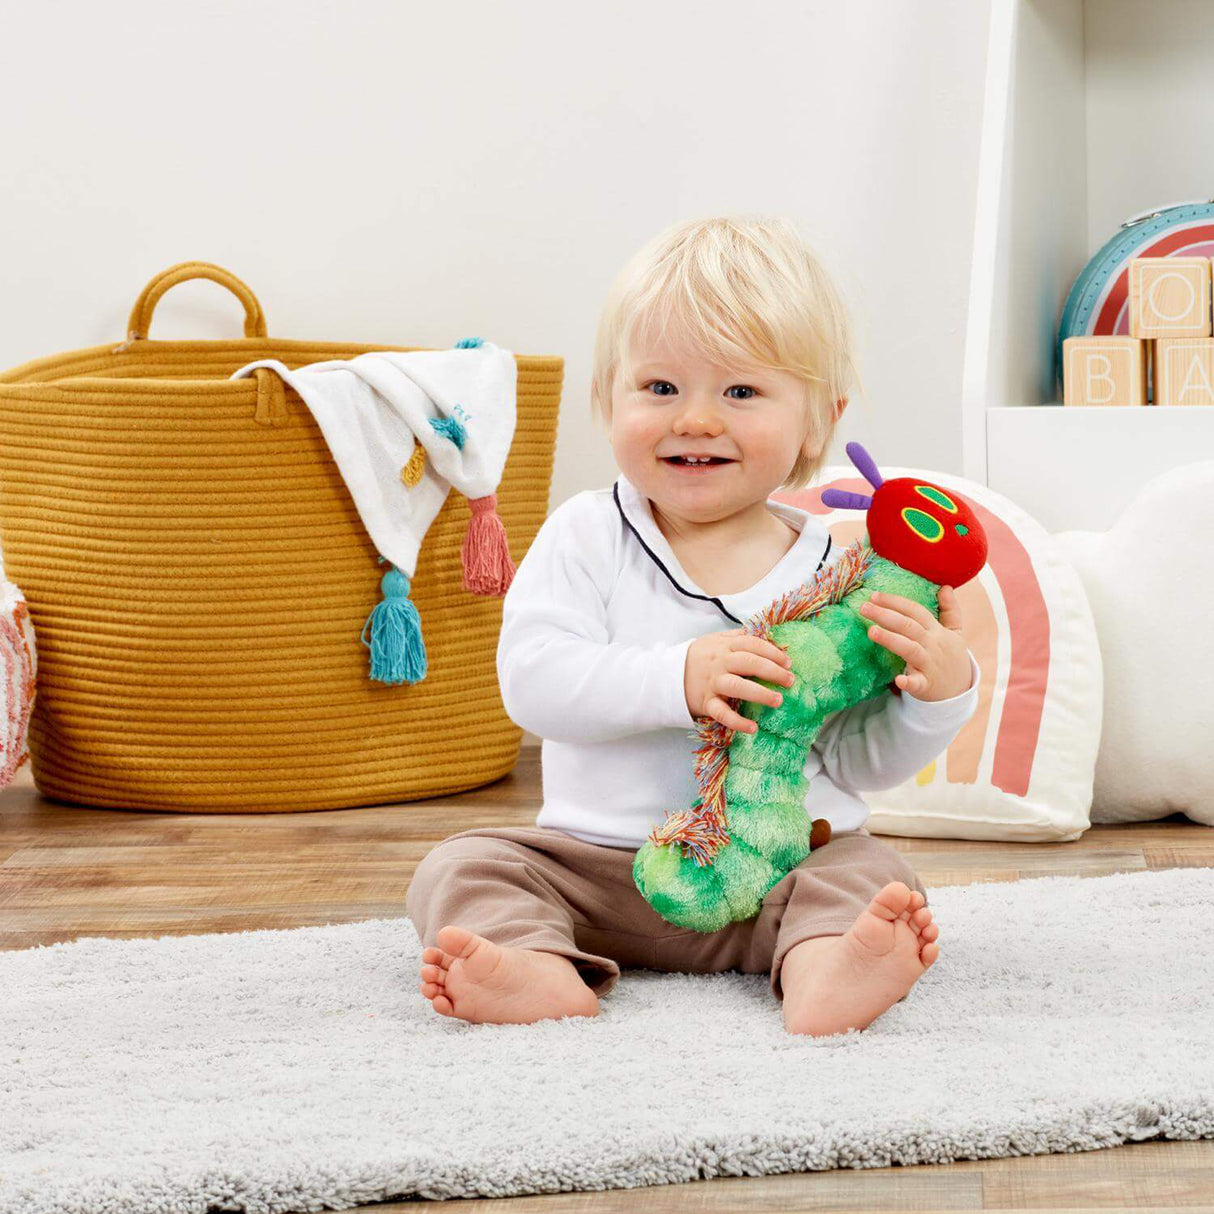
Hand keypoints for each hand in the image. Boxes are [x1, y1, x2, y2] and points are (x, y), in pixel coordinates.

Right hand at [684, 628, 794, 734]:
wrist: (667, 674)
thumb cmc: (700, 657)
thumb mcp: (716, 640)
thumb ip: (739, 637)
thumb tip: (770, 637)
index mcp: (724, 646)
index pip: (751, 644)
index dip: (772, 652)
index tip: (788, 662)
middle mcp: (719, 663)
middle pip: (748, 662)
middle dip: (772, 671)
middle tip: (790, 680)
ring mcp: (712, 683)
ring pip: (736, 686)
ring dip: (759, 693)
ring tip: (778, 700)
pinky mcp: (705, 703)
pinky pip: (721, 713)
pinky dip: (737, 722)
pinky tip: (753, 728)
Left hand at [857, 586, 971, 701]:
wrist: (959, 691)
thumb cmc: (951, 658)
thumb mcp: (956, 632)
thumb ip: (950, 609)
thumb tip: (945, 587)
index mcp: (937, 631)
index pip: (915, 611)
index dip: (896, 602)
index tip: (874, 595)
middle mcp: (933, 645)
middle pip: (908, 626)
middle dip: (886, 615)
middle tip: (864, 607)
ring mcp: (930, 665)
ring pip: (910, 649)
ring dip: (891, 639)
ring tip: (871, 631)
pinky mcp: (927, 685)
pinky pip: (917, 683)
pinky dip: (908, 682)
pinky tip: (897, 680)